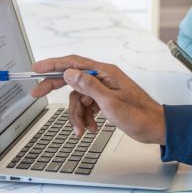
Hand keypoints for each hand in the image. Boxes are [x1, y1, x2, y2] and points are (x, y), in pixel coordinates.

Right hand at [30, 55, 166, 144]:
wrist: (155, 127)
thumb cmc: (140, 115)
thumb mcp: (110, 102)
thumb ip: (89, 86)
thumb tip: (69, 73)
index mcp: (105, 72)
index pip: (74, 63)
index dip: (53, 64)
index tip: (36, 68)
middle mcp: (103, 78)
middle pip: (72, 78)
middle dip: (55, 88)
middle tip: (38, 93)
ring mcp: (104, 89)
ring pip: (78, 98)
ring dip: (77, 115)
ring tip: (82, 129)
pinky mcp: (105, 100)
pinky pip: (87, 106)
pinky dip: (86, 118)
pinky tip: (92, 127)